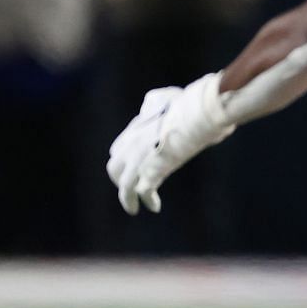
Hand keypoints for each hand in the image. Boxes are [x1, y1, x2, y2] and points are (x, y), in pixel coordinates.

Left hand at [105, 73, 235, 213]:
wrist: (192, 116)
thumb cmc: (186, 105)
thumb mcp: (166, 98)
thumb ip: (157, 104)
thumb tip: (160, 102)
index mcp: (134, 130)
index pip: (119, 148)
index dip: (124, 158)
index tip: (132, 164)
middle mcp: (131, 147)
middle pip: (114, 168)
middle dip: (120, 178)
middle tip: (129, 187)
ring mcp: (139, 161)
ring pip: (124, 185)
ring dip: (127, 199)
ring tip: (132, 209)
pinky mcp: (151, 173)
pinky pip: (144, 192)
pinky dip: (148, 201)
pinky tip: (154, 207)